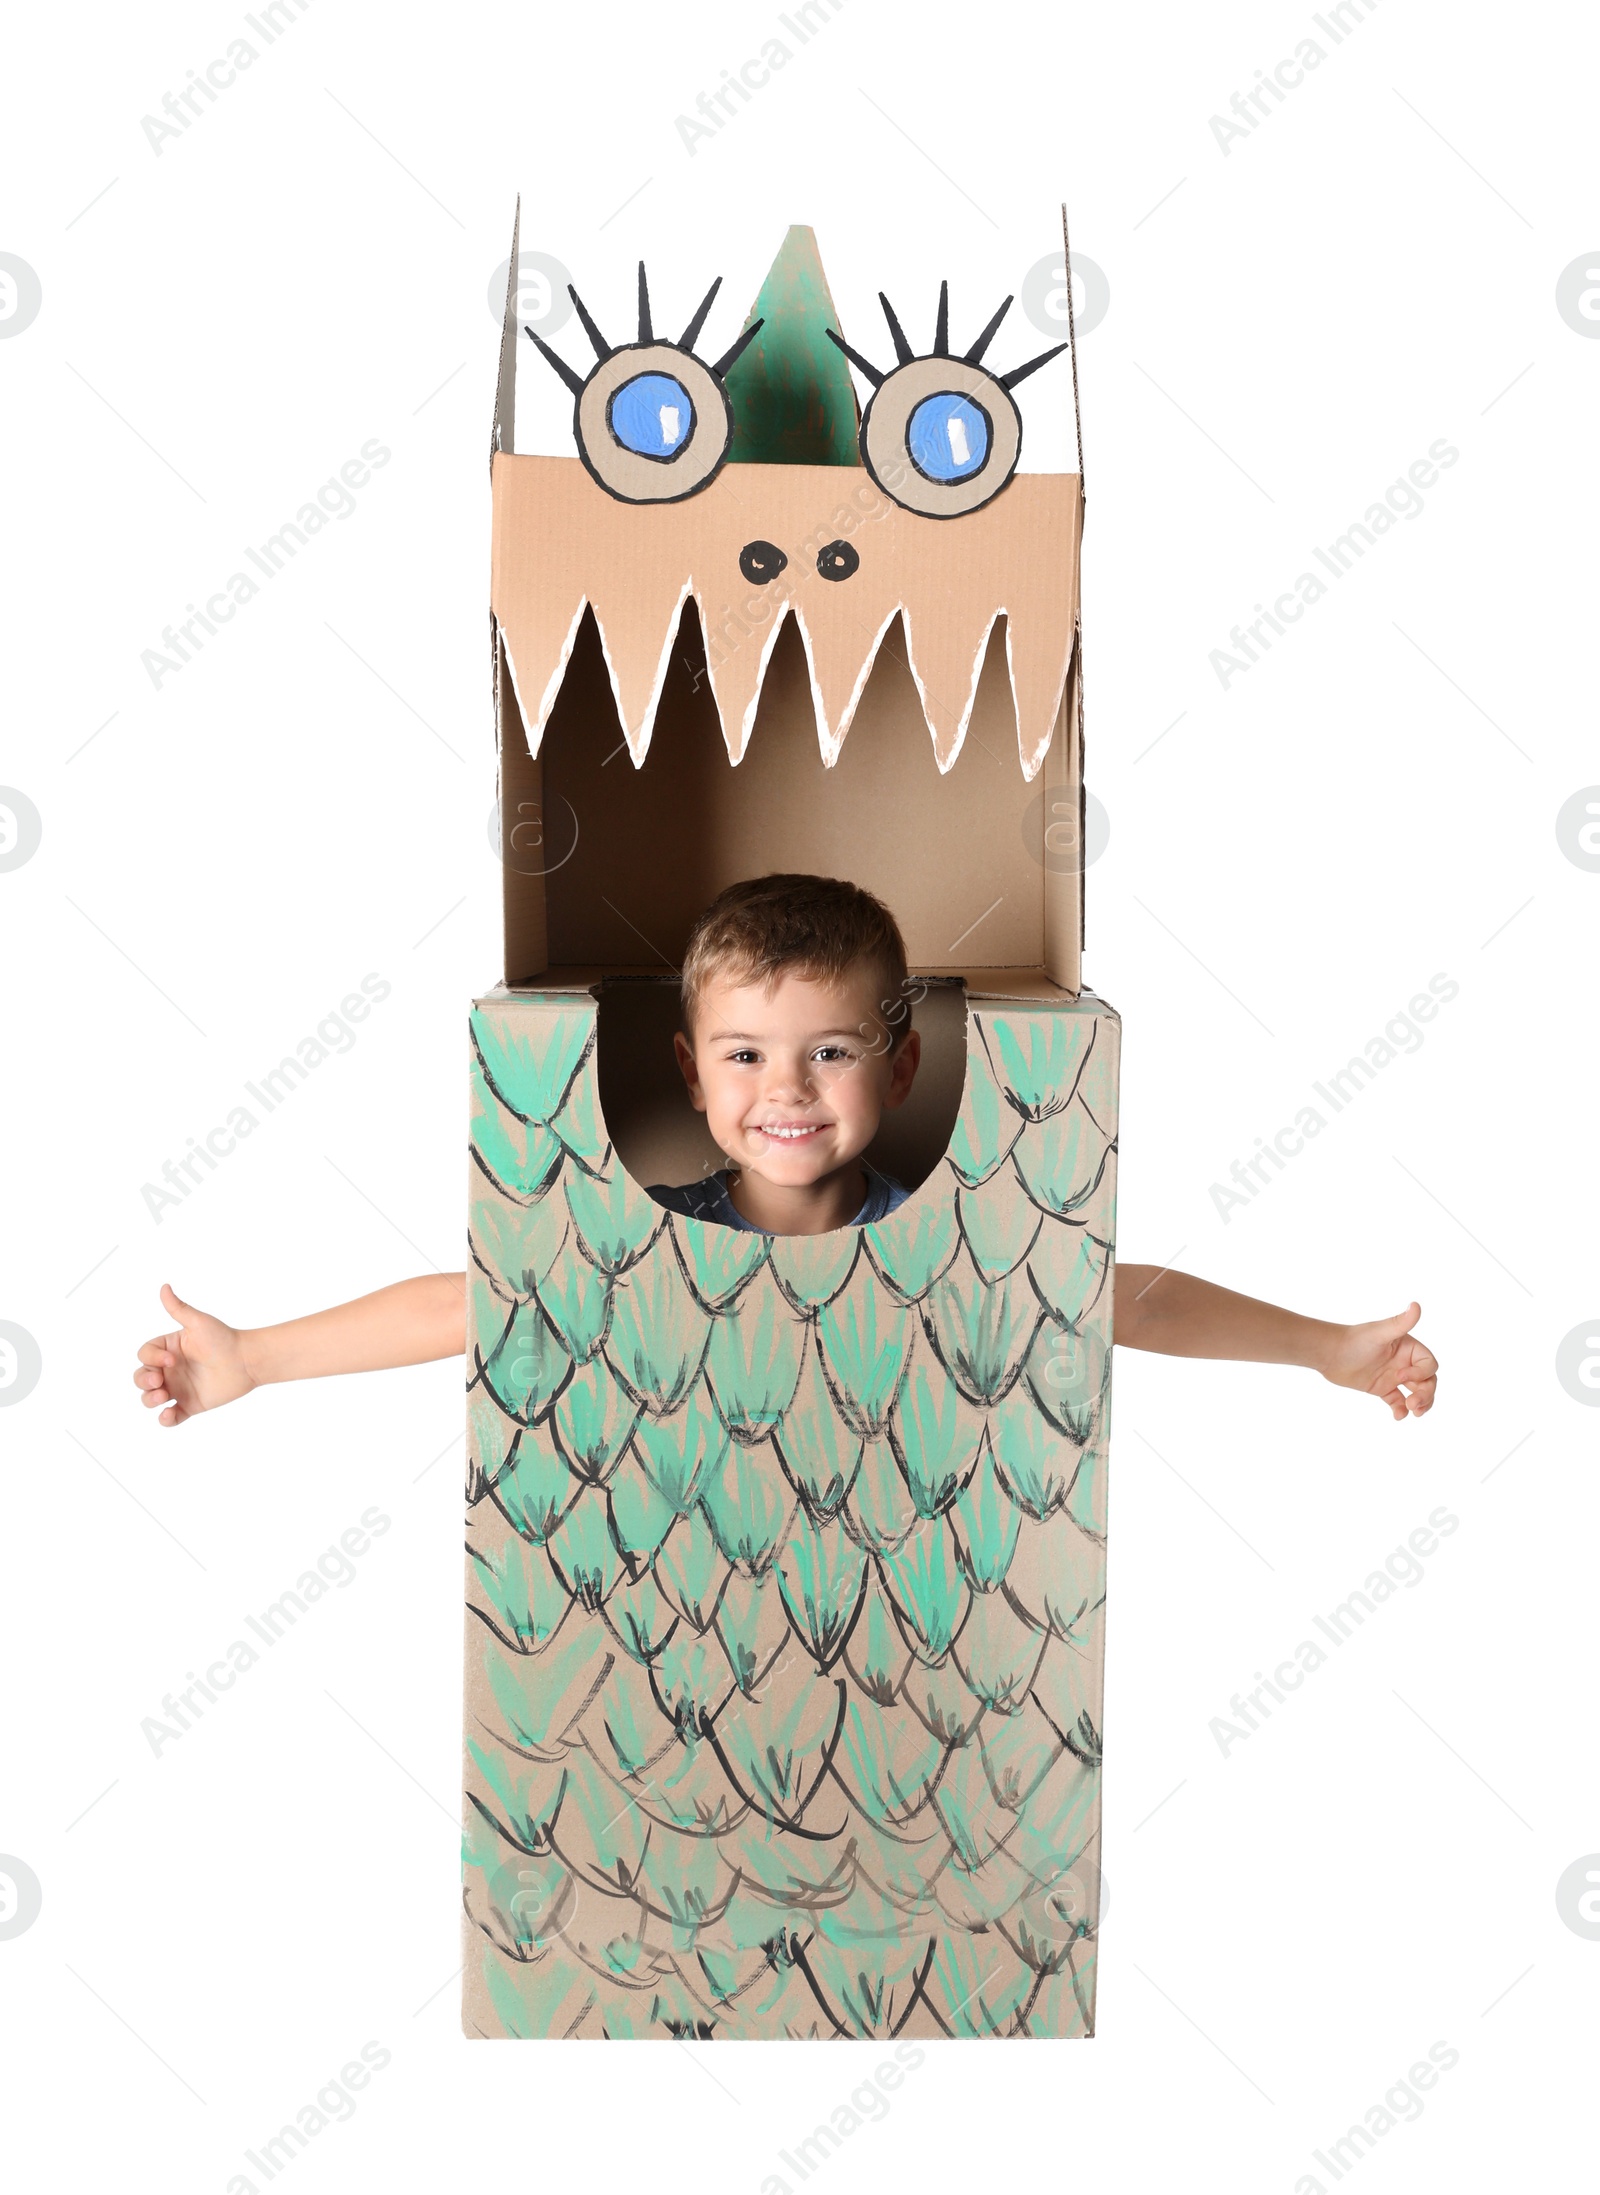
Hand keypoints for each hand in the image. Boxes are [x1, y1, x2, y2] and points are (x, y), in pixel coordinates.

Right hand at [133, 1284, 255, 1426]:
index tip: (171, 1361)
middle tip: (158, 1382)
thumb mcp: (199, 1323)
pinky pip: (171, 1417)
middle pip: (141, 1378)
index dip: (150, 1359)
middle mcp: (169, 1369)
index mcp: (168, 1349)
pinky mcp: (190, 1405)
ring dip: (149, 1400)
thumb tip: (164, 1287)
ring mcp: (178, 1388)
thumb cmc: (224, 1338)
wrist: (247, 1360)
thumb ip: (179, 1308)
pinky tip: (168, 1415)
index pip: (145, 1355)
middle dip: (143, 1381)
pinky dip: (165, 1420)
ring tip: (163, 1397)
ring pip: (150, 1398)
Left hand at [1319, 1302, 1437, 1419]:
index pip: (1429, 1365)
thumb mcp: (1379, 1333)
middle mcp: (1404, 1361)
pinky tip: (1398, 1416)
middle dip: (1426, 1394)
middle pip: (1427, 1381)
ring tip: (1412, 1412)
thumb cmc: (1353, 1340)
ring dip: (1420, 1404)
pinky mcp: (1382, 1388)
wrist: (1328, 1354)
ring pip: (1417, 1393)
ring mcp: (1394, 1376)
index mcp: (1408, 1348)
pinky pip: (1398, 1401)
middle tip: (1414, 1405)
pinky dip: (1401, 1410)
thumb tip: (1416, 1305)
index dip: (1421, 1374)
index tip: (1401, 1377)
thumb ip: (1400, 1323)